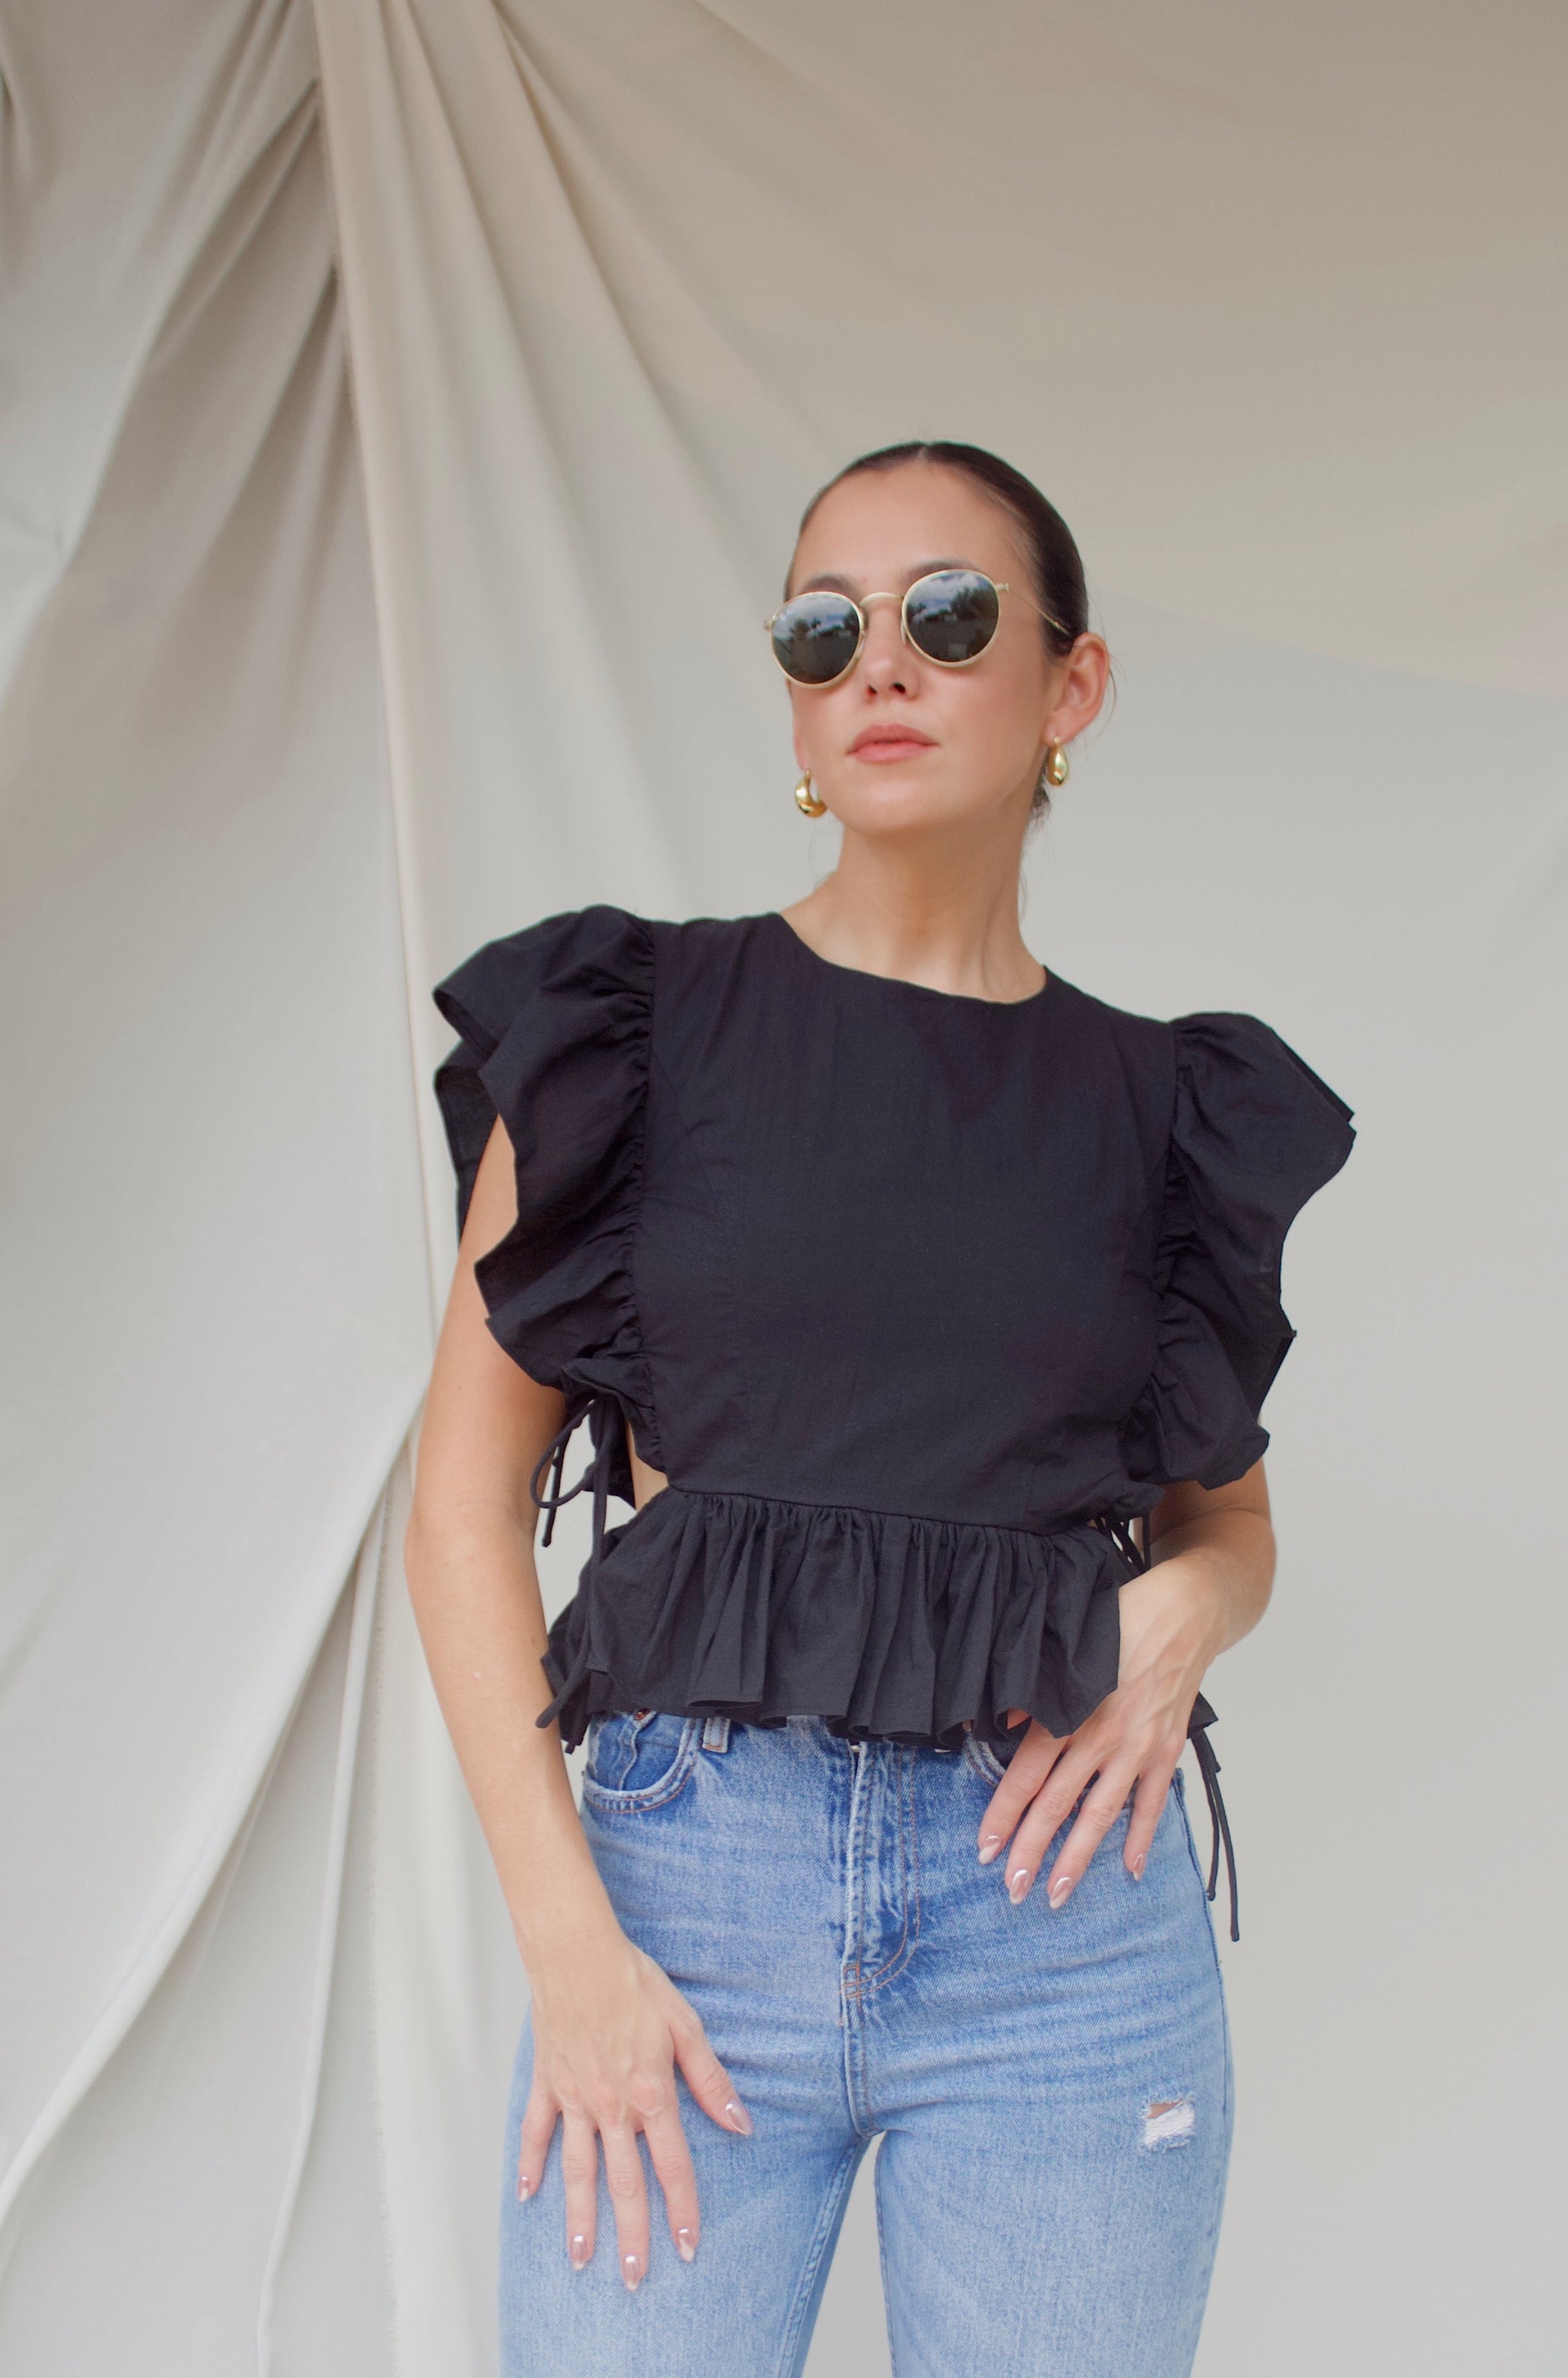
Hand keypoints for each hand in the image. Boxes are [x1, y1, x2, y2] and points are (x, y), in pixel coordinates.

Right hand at [516, 1919, 752, 2288]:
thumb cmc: (634, 1982)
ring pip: (577, 2171)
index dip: (682, 2209)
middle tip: (634, 2280)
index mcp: (650, 2094)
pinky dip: (530, 2165)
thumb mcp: (685, 2025)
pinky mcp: (547, 2083)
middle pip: (623, 2184)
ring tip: (581, 2261)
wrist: (577, 1954)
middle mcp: (611, 2107)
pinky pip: (536, 2132)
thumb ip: (710, 2079)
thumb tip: (740, 2123)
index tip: (687, 2248)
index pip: (672, 2166)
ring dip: (579, 2219)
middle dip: (631, 2236)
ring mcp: (574, 2099)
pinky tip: (527, 2197)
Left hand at [975, 1554, 1226, 1907]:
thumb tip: (997, 1723)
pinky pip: (1150, 1803)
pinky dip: (1140, 1838)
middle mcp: (1102, 1736)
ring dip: (1078, 1858)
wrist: (1184, 1613)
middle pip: (1058, 1805)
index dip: (1003, 1815)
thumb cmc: (1118, 1622)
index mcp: (1069, 1711)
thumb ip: (1031, 1691)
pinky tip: (1127, 1869)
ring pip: (1101, 1815)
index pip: (1026, 1776)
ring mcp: (1138, 1748)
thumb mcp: (1063, 1648)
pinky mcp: (1166, 1750)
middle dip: (1033, 1851)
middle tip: (1013, 1889)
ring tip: (1059, 1894)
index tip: (985, 1849)